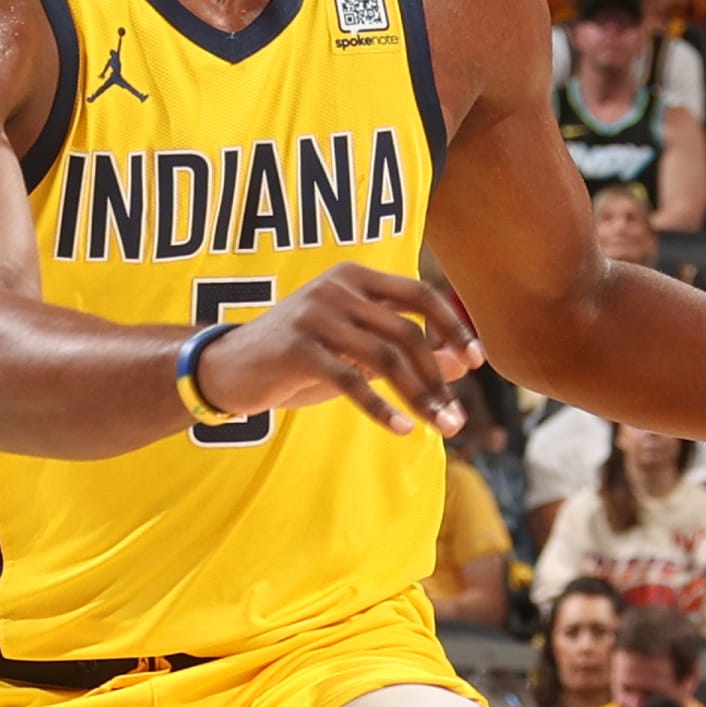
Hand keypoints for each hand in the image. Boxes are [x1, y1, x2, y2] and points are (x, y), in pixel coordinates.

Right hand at [195, 266, 481, 437]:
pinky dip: (380, 407)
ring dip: (419, 397)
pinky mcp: (298, 348)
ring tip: (440, 426)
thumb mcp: (355, 351)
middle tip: (455, 418)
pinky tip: (401, 429)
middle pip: (407, 333)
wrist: (228, 367)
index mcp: (355, 277)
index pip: (419, 295)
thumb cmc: (300, 358)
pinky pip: (352, 380)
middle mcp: (337, 288)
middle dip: (438, 379)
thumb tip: (462, 363)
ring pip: (386, 358)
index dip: (452, 326)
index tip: (477, 359)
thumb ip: (405, 351)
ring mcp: (316, 315)